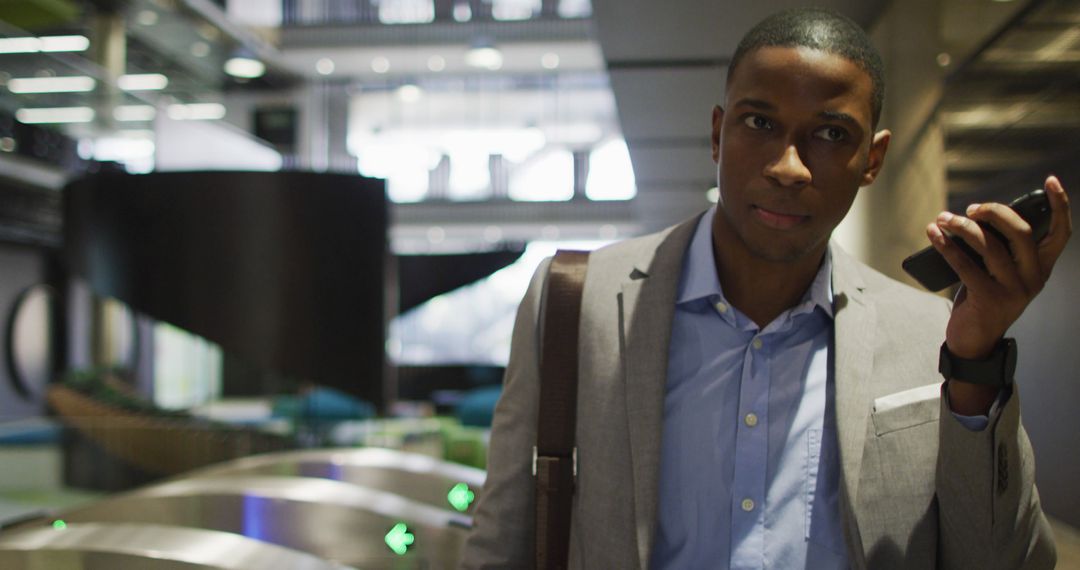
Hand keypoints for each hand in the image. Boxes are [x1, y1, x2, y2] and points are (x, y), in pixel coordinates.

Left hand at [926, 176, 1071, 412]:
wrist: (974, 342)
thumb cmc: (983, 299)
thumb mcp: (1000, 273)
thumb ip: (999, 249)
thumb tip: (974, 218)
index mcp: (1041, 268)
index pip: (1061, 233)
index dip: (1059, 205)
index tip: (1051, 181)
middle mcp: (1033, 278)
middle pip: (1020, 232)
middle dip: (994, 212)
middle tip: (969, 209)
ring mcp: (1014, 290)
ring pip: (989, 246)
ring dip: (961, 227)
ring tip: (941, 219)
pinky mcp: (989, 300)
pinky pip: (965, 265)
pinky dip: (946, 246)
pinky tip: (933, 235)